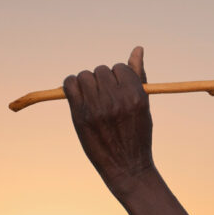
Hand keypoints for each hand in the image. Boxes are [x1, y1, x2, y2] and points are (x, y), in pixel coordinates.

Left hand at [63, 46, 154, 193]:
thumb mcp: (143, 104)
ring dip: (86, 83)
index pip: (119, 68)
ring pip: (85, 76)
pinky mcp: (81, 115)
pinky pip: (69, 84)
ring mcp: (97, 107)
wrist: (127, 166)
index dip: (116, 76)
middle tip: (104, 97)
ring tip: (92, 99)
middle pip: (101, 70)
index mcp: (136, 95)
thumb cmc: (137, 134)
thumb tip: (137, 49)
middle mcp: (117, 99)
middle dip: (101, 80)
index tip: (116, 89)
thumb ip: (138, 75)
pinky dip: (71, 85)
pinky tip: (78, 96)